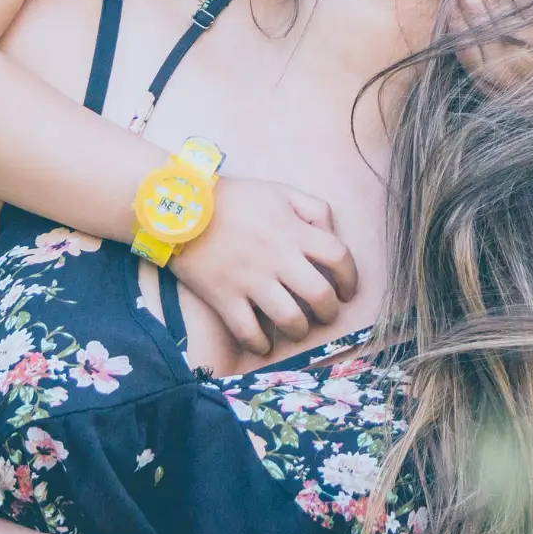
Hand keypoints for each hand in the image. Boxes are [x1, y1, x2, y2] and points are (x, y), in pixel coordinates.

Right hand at [171, 176, 357, 355]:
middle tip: (326, 314)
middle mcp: (277, 258)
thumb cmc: (234, 198)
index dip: (351, 278)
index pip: (339, 257)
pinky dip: (260, 343)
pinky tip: (263, 341)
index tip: (348, 291)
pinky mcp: (224, 297)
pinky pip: (248, 332)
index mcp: (293, 231)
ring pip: (289, 319)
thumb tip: (332, 237)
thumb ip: (314, 210)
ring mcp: (250, 280)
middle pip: (320, 295)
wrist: (181, 207)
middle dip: (330, 311)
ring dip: (300, 330)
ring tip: (297, 328)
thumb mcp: (280, 191)